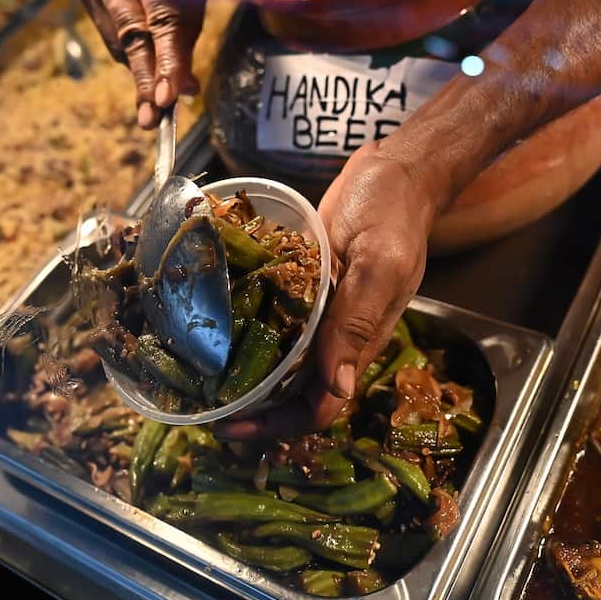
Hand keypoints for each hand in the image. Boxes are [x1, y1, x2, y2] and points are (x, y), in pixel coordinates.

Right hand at [68, 0, 212, 128]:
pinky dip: (128, 50)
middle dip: (148, 79)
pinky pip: (107, 30)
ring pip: (117, 38)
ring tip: (158, 97)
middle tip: (157, 120)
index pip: (160, 15)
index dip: (167, 60)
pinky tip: (145, 58)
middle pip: (132, 33)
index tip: (173, 96)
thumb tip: (183, 83)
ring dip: (140, 69)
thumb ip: (190, 22)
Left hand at [219, 145, 435, 439]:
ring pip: (284, 362)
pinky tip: (218, 326)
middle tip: (206, 409)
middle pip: (296, 394)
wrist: (397, 173)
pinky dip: (250, 330)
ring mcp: (322, 312)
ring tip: (203, 379)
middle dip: (255, 411)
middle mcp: (338, 336)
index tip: (231, 426)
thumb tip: (338, 388)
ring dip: (249, 377)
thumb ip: (356, 322)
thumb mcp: (377, 265)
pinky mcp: (307, 286)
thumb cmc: (392, 213)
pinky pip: (278, 320)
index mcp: (360, 341)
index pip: (320, 405)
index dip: (277, 424)